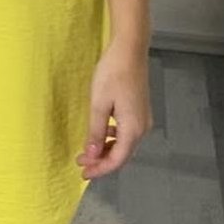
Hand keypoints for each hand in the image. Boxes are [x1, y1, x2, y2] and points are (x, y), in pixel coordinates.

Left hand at [75, 42, 153, 179]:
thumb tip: (92, 155)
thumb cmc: (112, 74)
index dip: (100, 169)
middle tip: (81, 163)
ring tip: (87, 150)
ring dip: (106, 150)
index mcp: (133, 129)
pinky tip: (100, 133)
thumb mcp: (99, 104)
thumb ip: (96, 131)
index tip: (83, 173)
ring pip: (124, 144)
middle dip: (101, 161)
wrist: (129, 51)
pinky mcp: (140, 111)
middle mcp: (142, 128)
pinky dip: (112, 138)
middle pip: (122, 154)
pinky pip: (126, 133)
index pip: (117, 159)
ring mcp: (143, 119)